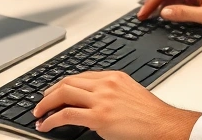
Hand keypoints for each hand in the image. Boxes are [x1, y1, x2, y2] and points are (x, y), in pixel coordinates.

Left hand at [32, 71, 199, 139]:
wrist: (162, 124)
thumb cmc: (150, 114)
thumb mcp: (129, 93)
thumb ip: (111, 93)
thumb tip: (93, 101)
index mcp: (113, 77)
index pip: (80, 76)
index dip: (62, 85)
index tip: (54, 92)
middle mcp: (105, 84)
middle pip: (68, 82)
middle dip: (49, 93)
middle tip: (41, 102)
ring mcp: (101, 99)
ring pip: (63, 95)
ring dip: (46, 105)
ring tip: (39, 114)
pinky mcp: (98, 117)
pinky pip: (67, 115)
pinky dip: (52, 120)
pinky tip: (46, 125)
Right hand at [137, 0, 201, 31]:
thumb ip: (185, 14)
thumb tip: (165, 12)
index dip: (151, 1)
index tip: (143, 13)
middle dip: (151, 4)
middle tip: (141, 17)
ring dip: (159, 7)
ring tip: (148, 18)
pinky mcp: (197, 2)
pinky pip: (178, 4)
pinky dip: (168, 10)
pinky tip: (164, 18)